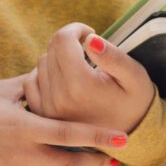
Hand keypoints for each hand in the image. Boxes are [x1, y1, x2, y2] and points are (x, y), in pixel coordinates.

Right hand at [0, 75, 125, 165]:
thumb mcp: (2, 91)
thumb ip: (34, 85)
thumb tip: (58, 73)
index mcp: (24, 128)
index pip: (71, 133)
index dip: (99, 137)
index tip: (122, 140)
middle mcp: (20, 155)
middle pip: (69, 164)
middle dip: (94, 162)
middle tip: (110, 159)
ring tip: (81, 165)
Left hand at [23, 24, 156, 139]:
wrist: (129, 137)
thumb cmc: (135, 101)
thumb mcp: (135, 76)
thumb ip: (113, 56)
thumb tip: (90, 39)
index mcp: (80, 86)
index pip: (62, 39)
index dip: (76, 29)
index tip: (90, 34)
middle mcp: (58, 99)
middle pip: (50, 50)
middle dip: (68, 42)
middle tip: (88, 50)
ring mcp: (47, 109)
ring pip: (40, 64)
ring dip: (57, 58)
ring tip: (78, 66)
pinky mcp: (42, 115)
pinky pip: (30, 82)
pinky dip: (44, 74)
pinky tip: (63, 78)